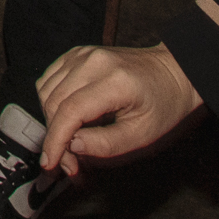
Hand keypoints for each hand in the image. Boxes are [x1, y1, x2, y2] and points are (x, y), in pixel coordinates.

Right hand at [36, 44, 202, 173]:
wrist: (173, 72)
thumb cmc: (163, 104)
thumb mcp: (143, 134)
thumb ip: (106, 143)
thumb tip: (73, 146)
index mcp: (114, 81)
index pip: (70, 110)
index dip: (55, 140)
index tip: (50, 164)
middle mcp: (94, 61)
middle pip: (54, 102)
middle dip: (55, 137)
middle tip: (70, 162)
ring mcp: (83, 54)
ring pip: (46, 90)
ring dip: (51, 121)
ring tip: (70, 142)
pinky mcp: (77, 54)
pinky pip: (49, 79)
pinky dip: (51, 102)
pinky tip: (67, 118)